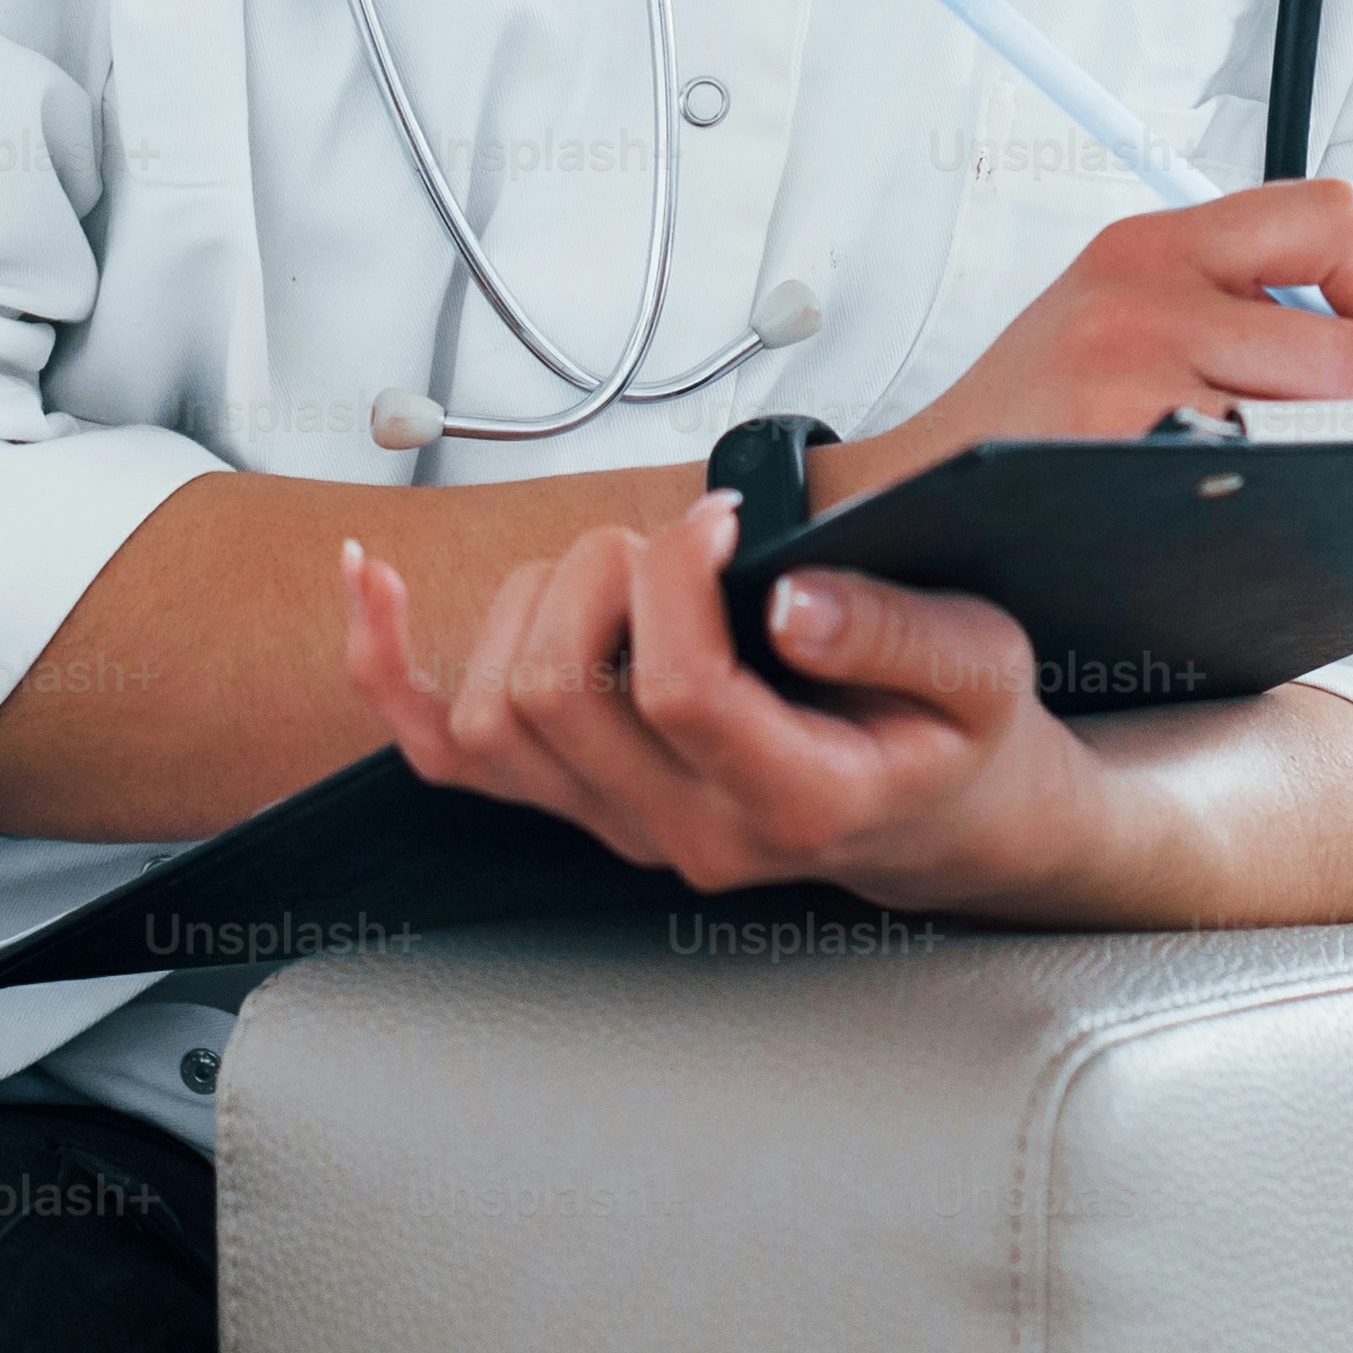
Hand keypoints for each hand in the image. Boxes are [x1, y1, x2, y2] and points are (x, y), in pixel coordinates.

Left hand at [336, 492, 1143, 915]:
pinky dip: (386, 660)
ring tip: (631, 568)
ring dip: (537, 596)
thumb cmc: (960, 734)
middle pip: (558, 686)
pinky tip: (368, 578)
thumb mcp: (983, 668)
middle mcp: (686, 833)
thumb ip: (896, 634)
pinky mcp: (576, 804)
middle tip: (686, 536)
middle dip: (606, 566)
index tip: (725, 519)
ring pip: (493, 706)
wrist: (942, 816)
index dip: (679, 575)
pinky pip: (439, 748)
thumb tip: (789, 598)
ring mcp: (619, 827)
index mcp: (790, 801)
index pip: (678, 689)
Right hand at [838, 177, 1352, 501]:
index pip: (1335, 216)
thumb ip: (1241, 312)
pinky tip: (1238, 530)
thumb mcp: (1120, 320)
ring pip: (1324, 420)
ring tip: (1292, 495)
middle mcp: (1142, 284)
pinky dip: (1275, 515)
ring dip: (1331, 471)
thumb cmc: (1027, 428)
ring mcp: (1127, 364)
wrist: (898, 502)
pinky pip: (1260, 480)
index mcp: (1152, 240)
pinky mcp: (1115, 440)